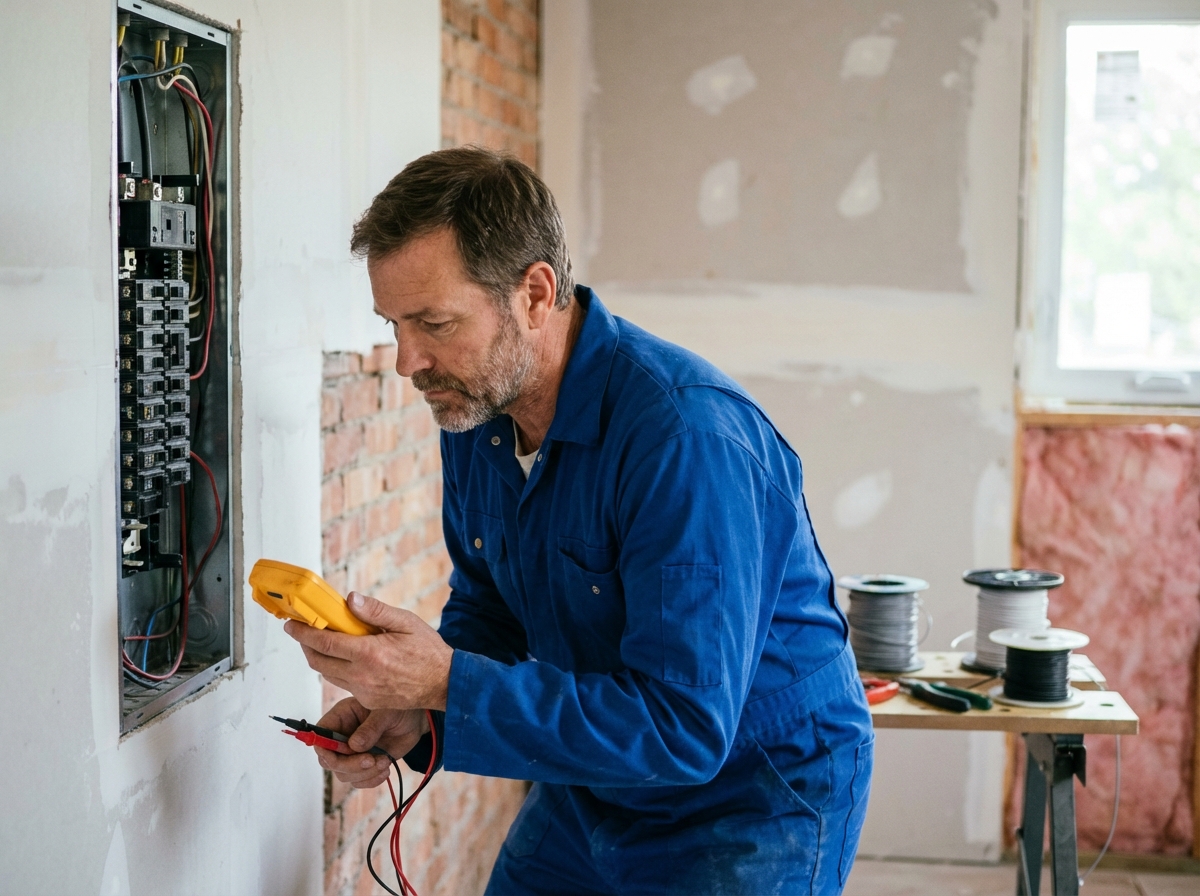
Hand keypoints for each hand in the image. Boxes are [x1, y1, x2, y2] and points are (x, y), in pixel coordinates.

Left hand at [284, 592, 453, 711]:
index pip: (325, 642)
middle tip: (302, 631)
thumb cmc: (428, 651)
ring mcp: (364, 691)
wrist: (444, 683)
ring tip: (322, 642)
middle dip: (305, 645)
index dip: (303, 633)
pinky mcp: (368, 701)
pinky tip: (345, 657)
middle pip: (318, 661)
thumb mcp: (406, 622)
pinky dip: (336, 669)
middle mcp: (362, 675)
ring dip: (319, 658)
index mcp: (369, 653)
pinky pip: (343, 684)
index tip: (291, 624)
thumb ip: (375, 612)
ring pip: (328, 674)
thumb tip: (350, 600)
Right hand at [313, 697, 428, 789]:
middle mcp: (341, 737)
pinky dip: (371, 780)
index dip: (326, 749)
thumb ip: (371, 728)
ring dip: (364, 773)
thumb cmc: (398, 708)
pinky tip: (385, 769)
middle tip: (372, 760)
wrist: (414, 720)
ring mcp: (351, 753)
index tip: (348, 752)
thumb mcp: (387, 712)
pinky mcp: (363, 765)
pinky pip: (358, 781)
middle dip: (349, 765)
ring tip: (385, 761)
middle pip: (329, 761)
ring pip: (344, 775)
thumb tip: (354, 746)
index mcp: (341, 717)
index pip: (320, 736)